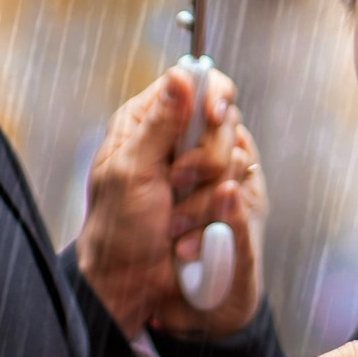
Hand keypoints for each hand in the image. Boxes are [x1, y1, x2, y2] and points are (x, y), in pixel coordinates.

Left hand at [75, 64, 265, 340]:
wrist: (131, 283)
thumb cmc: (118, 229)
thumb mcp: (131, 172)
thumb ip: (159, 124)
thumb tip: (182, 73)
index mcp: (148, 122)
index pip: (197, 83)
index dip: (213, 95)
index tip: (212, 118)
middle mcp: (179, 140)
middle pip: (225, 123)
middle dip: (204, 159)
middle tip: (174, 184)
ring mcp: (202, 171)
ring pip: (236, 159)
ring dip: (204, 196)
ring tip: (174, 222)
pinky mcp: (218, 199)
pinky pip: (239, 192)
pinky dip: (216, 216)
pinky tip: (188, 235)